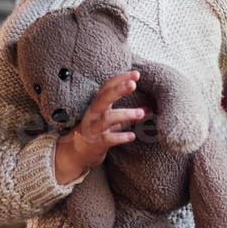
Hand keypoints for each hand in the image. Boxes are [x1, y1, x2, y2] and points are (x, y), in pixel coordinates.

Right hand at [53, 70, 144, 184]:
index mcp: (98, 105)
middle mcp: (94, 114)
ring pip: (107, 119)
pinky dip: (120, 137)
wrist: (76, 154)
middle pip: (104, 98)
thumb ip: (130, 115)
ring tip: (141, 113)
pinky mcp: (95, 143)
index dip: (120, 79)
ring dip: (125, 114)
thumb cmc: (96, 133)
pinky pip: (107, 139)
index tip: (136, 74)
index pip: (107, 87)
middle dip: (118, 90)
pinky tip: (132, 136)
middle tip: (133, 84)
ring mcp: (93, 129)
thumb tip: (150, 108)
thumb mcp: (112, 121)